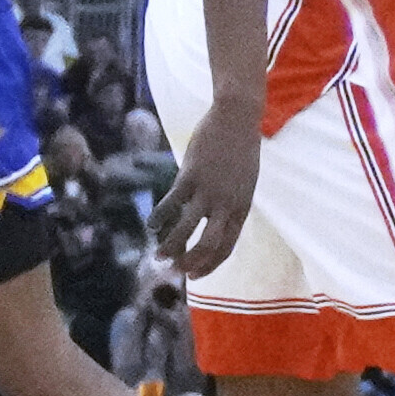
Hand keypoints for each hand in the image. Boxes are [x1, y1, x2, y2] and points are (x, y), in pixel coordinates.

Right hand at [155, 96, 264, 275]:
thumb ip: (230, 204)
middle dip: (191, 263)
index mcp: (241, 208)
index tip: (196, 276)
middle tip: (175, 270)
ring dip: (172, 246)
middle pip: (210, 244)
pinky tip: (151, 226)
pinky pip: (171, 202)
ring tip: (159, 256)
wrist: (236, 119)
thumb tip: (214, 222)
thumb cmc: (240, 151)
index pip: (227, 246)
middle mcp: (227, 204)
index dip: (210, 265)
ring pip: (188, 228)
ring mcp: (208, 190)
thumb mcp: (243, 183)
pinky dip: (160, 217)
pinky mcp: (190, 175)